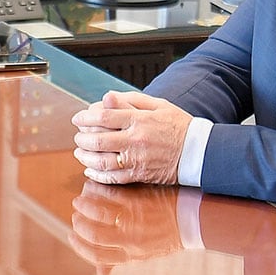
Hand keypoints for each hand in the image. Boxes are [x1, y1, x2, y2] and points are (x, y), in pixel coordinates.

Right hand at [67, 181, 186, 268]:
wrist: (193, 220)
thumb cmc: (169, 235)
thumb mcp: (145, 254)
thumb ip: (120, 260)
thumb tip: (101, 274)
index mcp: (131, 255)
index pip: (96, 256)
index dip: (79, 246)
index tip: (72, 236)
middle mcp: (130, 241)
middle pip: (93, 236)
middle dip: (78, 225)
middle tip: (75, 217)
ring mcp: (133, 221)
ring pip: (97, 215)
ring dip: (83, 207)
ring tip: (78, 201)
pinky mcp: (137, 203)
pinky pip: (108, 197)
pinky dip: (95, 192)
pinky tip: (91, 188)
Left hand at [71, 89, 190, 184]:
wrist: (198, 151)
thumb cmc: (179, 126)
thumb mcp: (158, 105)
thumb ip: (130, 100)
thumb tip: (106, 97)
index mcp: (139, 121)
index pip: (104, 117)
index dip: (85, 117)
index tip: (77, 118)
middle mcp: (135, 140)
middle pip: (98, 140)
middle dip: (82, 138)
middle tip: (78, 136)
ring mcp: (136, 160)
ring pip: (102, 161)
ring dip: (86, 157)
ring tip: (79, 152)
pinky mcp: (139, 175)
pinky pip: (113, 178)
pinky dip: (97, 175)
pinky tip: (90, 170)